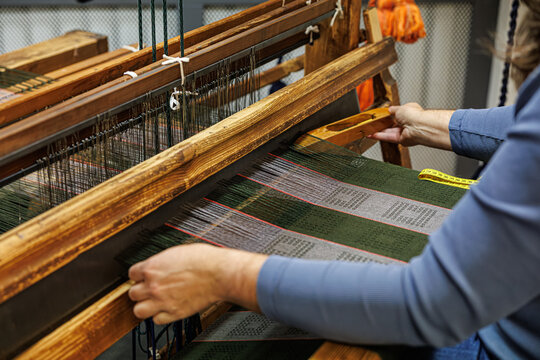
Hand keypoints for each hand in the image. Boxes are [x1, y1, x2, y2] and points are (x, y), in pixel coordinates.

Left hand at [128, 243, 266, 323]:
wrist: (219, 273)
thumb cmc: (204, 260)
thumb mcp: (177, 252)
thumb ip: (161, 262)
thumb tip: (157, 266)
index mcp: (152, 267)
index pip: (131, 274)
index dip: (139, 275)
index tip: (144, 277)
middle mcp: (154, 285)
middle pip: (132, 294)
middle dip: (141, 291)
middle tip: (150, 289)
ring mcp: (163, 301)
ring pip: (139, 311)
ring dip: (145, 306)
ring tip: (155, 302)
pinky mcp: (174, 313)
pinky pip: (157, 320)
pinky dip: (160, 316)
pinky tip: (167, 308)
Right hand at [369, 103, 453, 150]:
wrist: (419, 126)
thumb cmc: (415, 115)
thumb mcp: (400, 108)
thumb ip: (393, 109)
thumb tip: (389, 109)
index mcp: (409, 114)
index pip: (396, 115)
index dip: (387, 116)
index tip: (379, 116)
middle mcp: (407, 124)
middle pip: (391, 125)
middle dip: (381, 125)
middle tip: (371, 124)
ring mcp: (404, 132)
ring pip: (388, 132)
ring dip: (378, 131)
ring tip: (368, 130)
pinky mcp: (401, 140)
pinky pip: (388, 138)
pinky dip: (379, 136)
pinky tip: (372, 135)